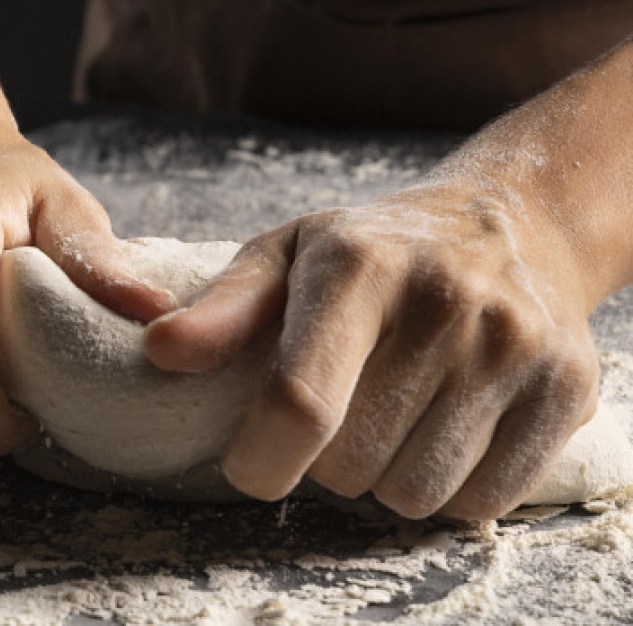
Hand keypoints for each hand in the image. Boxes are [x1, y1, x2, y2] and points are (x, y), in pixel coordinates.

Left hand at [144, 182, 599, 518]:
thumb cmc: (373, 249)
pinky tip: (442, 429)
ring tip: (391, 415)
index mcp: (359, 265)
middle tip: (339, 410)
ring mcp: (513, 346)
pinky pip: (480, 502)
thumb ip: (223, 309)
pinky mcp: (567, 389)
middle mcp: (444, 302)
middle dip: (322, 459)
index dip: (261, 459)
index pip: (301, 402)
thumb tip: (160, 350)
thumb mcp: (286, 255)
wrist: (508, 224)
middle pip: (349, 462)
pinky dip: (449, 489)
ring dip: (384, 477)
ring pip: (413, 494)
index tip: (249, 466)